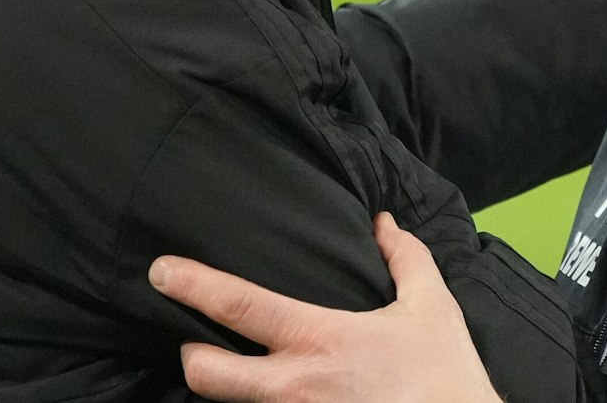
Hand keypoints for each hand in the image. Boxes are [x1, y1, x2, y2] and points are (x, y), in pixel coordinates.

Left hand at [149, 213, 500, 402]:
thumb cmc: (445, 376)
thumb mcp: (432, 306)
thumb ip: (405, 258)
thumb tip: (383, 221)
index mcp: (319, 339)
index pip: (238, 307)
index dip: (192, 285)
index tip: (161, 271)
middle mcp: (296, 386)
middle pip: (206, 375)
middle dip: (189, 355)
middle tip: (192, 341)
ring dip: (225, 390)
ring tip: (231, 372)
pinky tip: (269, 397)